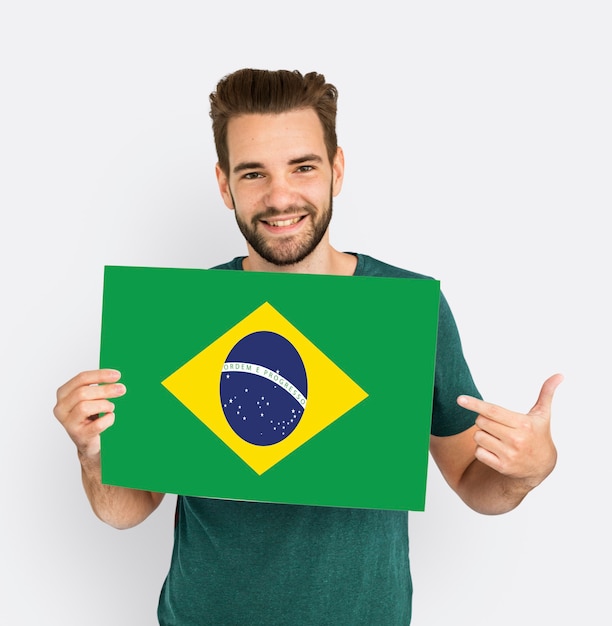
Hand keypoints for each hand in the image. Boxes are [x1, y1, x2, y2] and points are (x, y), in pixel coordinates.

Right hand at [53, 369, 125, 460]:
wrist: (90, 443)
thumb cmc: (91, 417)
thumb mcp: (91, 398)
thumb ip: (97, 387)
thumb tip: (116, 376)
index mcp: (63, 394)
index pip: (81, 379)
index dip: (100, 375)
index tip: (117, 375)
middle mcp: (61, 408)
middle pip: (82, 392)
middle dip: (105, 389)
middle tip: (122, 389)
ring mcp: (68, 423)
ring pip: (85, 407)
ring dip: (104, 405)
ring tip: (110, 407)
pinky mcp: (79, 435)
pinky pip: (96, 425)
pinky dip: (108, 420)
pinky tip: (110, 418)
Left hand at [457, 373, 562, 487]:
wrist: (542, 466)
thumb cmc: (539, 435)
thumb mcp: (542, 415)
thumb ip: (546, 394)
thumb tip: (559, 375)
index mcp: (523, 424)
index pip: (492, 411)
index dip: (475, 404)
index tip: (460, 399)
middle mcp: (516, 439)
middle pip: (481, 422)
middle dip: (484, 420)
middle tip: (497, 425)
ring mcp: (509, 454)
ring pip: (478, 437)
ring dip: (483, 435)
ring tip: (498, 438)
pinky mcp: (502, 466)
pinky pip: (478, 452)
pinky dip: (482, 450)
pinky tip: (495, 450)